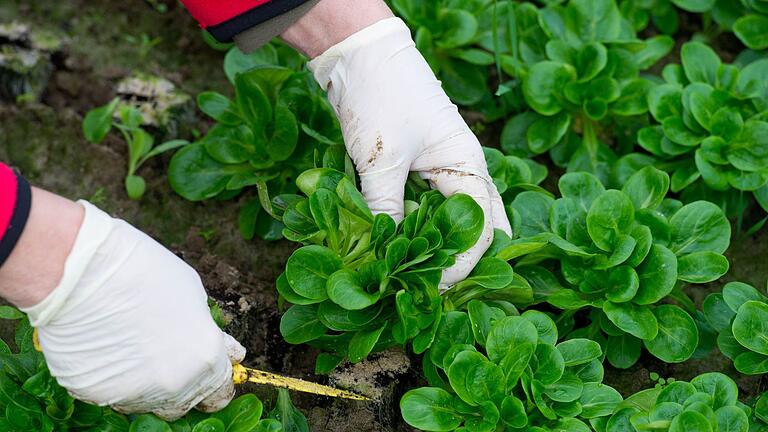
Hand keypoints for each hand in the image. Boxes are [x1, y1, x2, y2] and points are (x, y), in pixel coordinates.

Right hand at [14, 197, 244, 419]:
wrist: (82, 274)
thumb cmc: (142, 273)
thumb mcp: (193, 295)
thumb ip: (203, 331)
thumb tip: (215, 347)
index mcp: (205, 358)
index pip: (220, 392)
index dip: (216, 383)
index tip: (209, 373)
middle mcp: (175, 384)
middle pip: (184, 403)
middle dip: (181, 384)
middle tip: (166, 356)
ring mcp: (134, 394)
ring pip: (146, 400)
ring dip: (146, 381)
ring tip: (130, 342)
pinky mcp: (96, 395)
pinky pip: (111, 392)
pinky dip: (112, 376)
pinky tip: (105, 344)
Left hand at [286, 12, 511, 285]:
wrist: (359, 54)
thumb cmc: (380, 95)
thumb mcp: (382, 157)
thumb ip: (386, 206)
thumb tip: (386, 251)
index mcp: (468, 165)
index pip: (481, 228)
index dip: (463, 264)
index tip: (436, 288)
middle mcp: (462, 170)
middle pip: (480, 227)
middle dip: (464, 261)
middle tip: (437, 290)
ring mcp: (440, 169)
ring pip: (452, 220)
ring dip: (439, 247)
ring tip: (419, 277)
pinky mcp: (416, 169)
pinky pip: (426, 207)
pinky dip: (417, 228)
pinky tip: (402, 247)